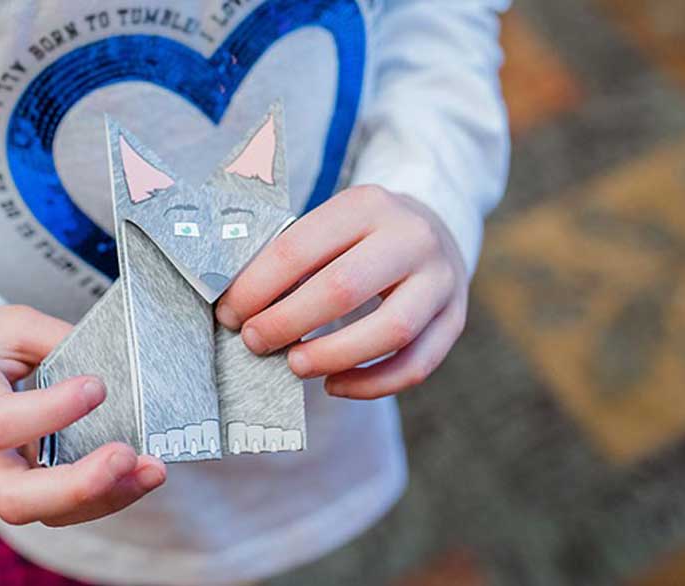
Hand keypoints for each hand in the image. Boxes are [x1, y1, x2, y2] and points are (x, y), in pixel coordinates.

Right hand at [0, 305, 165, 525]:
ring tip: (152, 470)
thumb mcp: (8, 324)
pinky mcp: (20, 483)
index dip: (50, 412)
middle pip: (14, 497)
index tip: (97, 386)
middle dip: (77, 486)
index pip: (0, 422)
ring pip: (42, 512)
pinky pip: (58, 506)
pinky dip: (103, 496)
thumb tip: (115, 361)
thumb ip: (58, 338)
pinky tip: (139, 474)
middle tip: (126, 457)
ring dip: (104, 498)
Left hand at [216, 185, 467, 398]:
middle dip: (287, 323)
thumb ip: (287, 258)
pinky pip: (415, 365)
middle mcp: (410, 237)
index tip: (230, 314)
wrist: (432, 228)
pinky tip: (334, 385)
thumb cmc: (358, 237)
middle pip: (342, 289)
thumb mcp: (328, 225)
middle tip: (254, 342)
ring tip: (294, 366)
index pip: (298, 249)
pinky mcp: (454, 318)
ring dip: (332, 356)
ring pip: (389, 332)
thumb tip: (233, 306)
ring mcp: (440, 279)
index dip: (256, 288)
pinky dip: (371, 384)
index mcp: (365, 204)